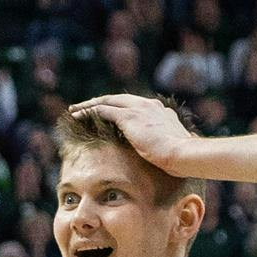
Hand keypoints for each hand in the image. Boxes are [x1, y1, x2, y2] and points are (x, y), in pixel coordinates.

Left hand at [66, 94, 201, 176]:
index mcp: (160, 112)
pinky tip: (76, 116)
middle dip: (100, 101)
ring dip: (89, 105)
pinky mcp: (129, 116)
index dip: (119, 108)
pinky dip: (88, 111)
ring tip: (75, 109)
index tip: (109, 113)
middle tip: (85, 106)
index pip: (135, 105)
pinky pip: (102, 110)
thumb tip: (169, 155)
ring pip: (107, 101)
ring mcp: (139, 109)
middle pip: (118, 99)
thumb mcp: (174, 148)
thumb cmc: (181, 158)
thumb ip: (168, 146)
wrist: (182, 154)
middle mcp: (148, 105)